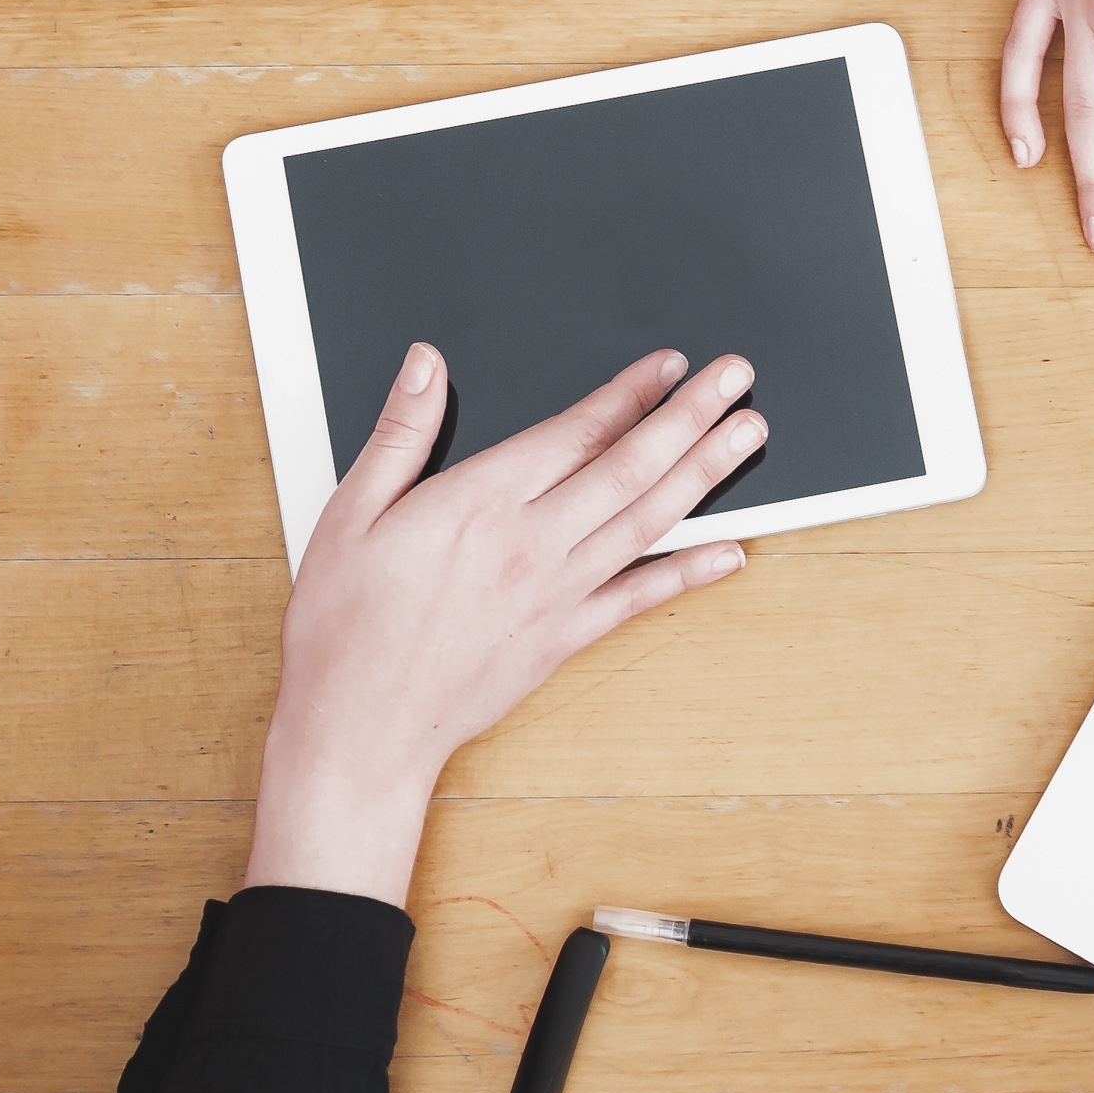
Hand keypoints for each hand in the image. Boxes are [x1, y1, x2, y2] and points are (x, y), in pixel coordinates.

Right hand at [252, 341, 761, 903]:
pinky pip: (640, 600)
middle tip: (738, 378)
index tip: (671, 365)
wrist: (359, 728)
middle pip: (630, 466)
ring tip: (748, 436)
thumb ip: (400, 432)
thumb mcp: (350, 512)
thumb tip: (425, 364)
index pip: (576, 431)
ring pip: (648, 521)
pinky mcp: (562, 640)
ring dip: (704, 474)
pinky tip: (731, 553)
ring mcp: (555, 594)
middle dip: (691, 416)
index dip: (632, 392)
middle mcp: (530, 544)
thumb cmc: (345, 627)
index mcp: (478, 502)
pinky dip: (689, 574)